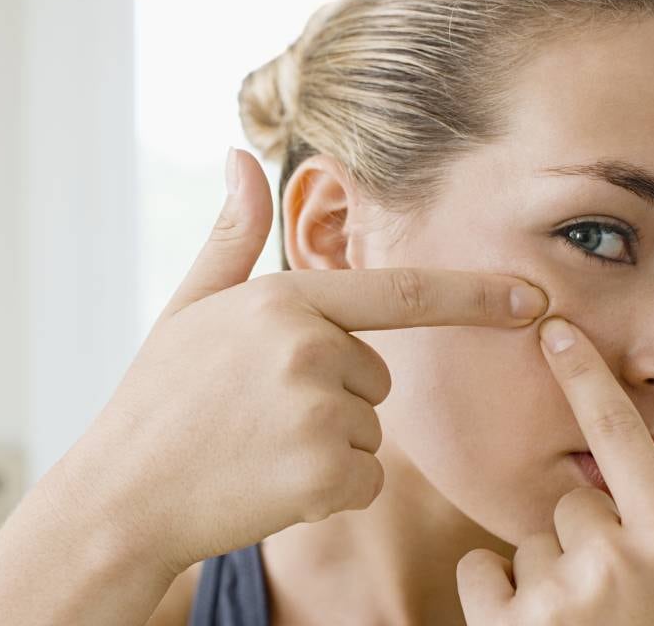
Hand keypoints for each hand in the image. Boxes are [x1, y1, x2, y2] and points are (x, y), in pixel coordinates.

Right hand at [68, 148, 549, 578]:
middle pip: (377, 378)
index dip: (473, 295)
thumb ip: (232, 237)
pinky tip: (269, 485)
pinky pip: (365, 479)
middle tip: (259, 417)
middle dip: (335, 398)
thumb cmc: (156, 401)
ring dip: (328, 447)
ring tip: (256, 449)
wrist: (121, 497)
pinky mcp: (325, 473)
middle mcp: (309, 346)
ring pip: (370, 431)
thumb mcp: (190, 307)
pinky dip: (329, 490)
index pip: (401, 291)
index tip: (532, 297)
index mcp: (284, 299)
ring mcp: (319, 411)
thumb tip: (239, 156)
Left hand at [457, 317, 653, 625]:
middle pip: (571, 505)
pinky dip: (496, 596)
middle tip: (618, 600)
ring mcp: (555, 600)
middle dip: (587, 542)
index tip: (553, 330)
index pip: (623, 440)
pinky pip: (480, 572)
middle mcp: (614, 564)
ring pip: (528, 543)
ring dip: (547, 576)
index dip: (585, 380)